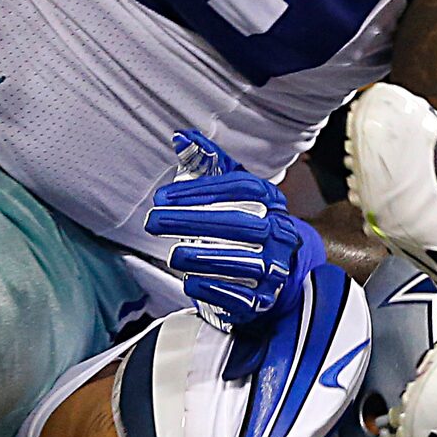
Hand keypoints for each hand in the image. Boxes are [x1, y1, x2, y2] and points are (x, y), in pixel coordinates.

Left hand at [144, 132, 326, 342]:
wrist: (281, 272)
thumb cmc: (248, 224)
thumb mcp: (234, 191)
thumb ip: (208, 164)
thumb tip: (181, 138)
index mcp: (272, 202)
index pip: (242, 188)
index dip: (202, 190)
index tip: (164, 196)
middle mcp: (279, 233)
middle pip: (242, 225)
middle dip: (194, 222)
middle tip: (155, 221)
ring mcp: (274, 268)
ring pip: (244, 263)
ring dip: (203, 258)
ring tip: (174, 255)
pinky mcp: (263, 299)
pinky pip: (241, 296)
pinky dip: (213, 288)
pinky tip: (190, 282)